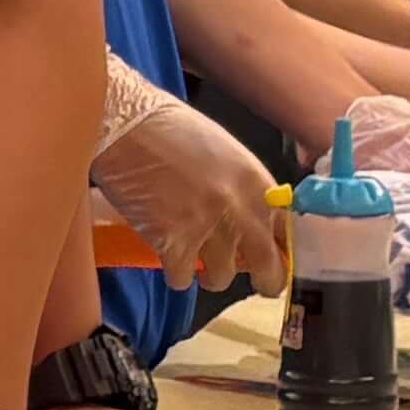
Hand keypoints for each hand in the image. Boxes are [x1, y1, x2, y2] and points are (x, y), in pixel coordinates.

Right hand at [88, 59, 280, 288]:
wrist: (122, 126)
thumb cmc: (167, 130)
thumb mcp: (223, 153)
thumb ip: (243, 188)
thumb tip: (252, 222)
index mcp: (256, 182)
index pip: (288, 232)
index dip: (283, 251)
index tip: (278, 259)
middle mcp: (238, 209)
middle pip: (267, 266)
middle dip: (264, 281)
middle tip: (256, 283)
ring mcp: (206, 228)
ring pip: (221, 278)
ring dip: (210, 275)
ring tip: (195, 260)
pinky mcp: (172, 243)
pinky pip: (182, 279)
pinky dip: (175, 274)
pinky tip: (167, 256)